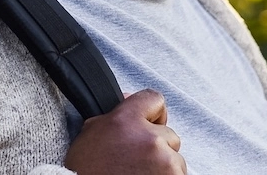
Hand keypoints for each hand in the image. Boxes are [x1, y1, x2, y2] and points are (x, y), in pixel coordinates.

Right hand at [64, 89, 185, 173]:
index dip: (152, 113)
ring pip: (175, 158)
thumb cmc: (88, 168)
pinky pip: (178, 174)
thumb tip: (129, 99)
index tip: (149, 124)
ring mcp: (164, 161)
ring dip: (163, 165)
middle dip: (157, 145)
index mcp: (126, 119)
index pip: (154, 99)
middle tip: (137, 159)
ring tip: (139, 172)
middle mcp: (149, 137)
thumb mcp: (93, 132)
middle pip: (169, 134)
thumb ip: (114, 114)